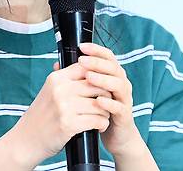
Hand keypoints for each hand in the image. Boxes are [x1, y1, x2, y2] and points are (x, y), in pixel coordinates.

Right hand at [13, 58, 113, 165]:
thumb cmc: (41, 116)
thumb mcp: (49, 91)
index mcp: (56, 78)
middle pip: (97, 85)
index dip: (99, 76)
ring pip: (100, 104)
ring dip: (106, 112)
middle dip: (106, 95)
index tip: (103, 85)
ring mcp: (64, 106)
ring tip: (104, 117)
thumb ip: (66, 79)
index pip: (86, 67)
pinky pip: (97, 120)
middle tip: (108, 104)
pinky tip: (99, 126)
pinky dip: (102, 124)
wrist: (26, 139)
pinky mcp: (69, 124)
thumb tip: (83, 63)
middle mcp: (60, 89)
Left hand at [53, 42, 141, 157]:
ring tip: (89, 77)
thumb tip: (57, 64)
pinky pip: (119, 106)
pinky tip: (98, 101)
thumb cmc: (99, 111)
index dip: (96, 50)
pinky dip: (109, 103)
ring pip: (118, 84)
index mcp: (112, 75)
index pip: (107, 56)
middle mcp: (121, 84)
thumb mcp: (87, 92)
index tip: (82, 47)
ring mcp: (124, 99)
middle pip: (113, 67)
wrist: (115, 136)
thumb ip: (76, 77)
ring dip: (103, 80)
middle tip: (82, 60)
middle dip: (97, 62)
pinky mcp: (125, 115)